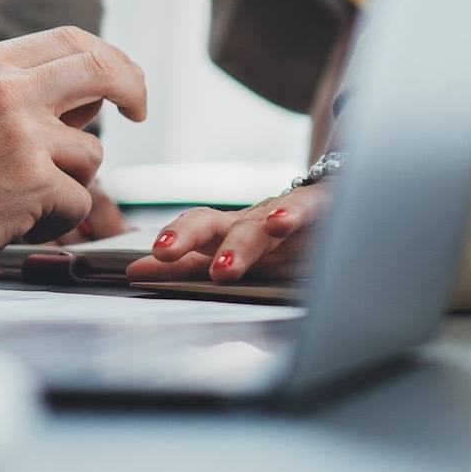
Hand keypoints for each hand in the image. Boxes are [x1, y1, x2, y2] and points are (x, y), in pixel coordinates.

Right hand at [0, 27, 146, 278]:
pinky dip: (56, 221)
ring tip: (18, 198)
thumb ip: (24, 94)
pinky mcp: (32, 180)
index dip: (111, 59)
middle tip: (138, 111)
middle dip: (133, 89)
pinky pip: (79, 202)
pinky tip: (13, 221)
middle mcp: (8, 87)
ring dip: (70, 183)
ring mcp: (22, 133)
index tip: (124, 83)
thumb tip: (92, 98)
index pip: (73, 41)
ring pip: (91, 153)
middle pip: (103, 71)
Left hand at [124, 182, 331, 283]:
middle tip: (163, 253)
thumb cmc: (279, 237)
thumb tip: (134, 270)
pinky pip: (303, 208)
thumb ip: (188, 266)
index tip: (136, 269)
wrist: (336, 200)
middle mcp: (247, 221)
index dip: (163, 251)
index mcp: (225, 233)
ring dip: (237, 247)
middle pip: (210, 223)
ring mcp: (279, 214)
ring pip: (254, 227)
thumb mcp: (234, 254)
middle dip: (184, 236)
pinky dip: (290, 215)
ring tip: (223, 269)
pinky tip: (279, 223)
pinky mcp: (317, 205)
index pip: (186, 237)